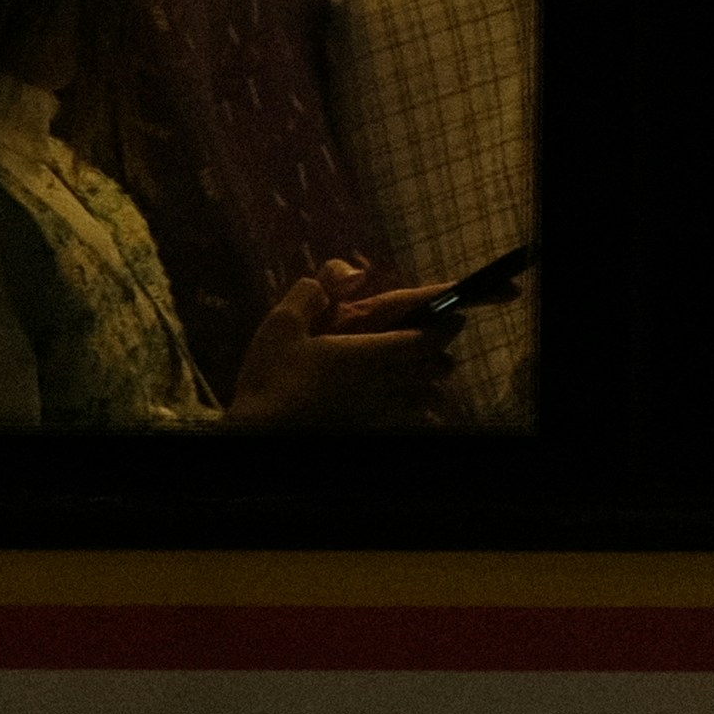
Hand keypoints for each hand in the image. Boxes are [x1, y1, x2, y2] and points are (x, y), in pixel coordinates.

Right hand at [230, 258, 459, 429]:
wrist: (257, 439)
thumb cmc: (271, 378)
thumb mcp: (282, 324)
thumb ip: (313, 294)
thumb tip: (348, 275)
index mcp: (369, 354)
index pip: (425, 337)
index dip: (444, 321)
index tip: (456, 308)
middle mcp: (382, 384)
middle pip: (434, 366)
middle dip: (441, 348)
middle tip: (438, 332)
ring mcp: (377, 413)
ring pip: (426, 396)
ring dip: (431, 379)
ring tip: (424, 366)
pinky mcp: (367, 432)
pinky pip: (405, 417)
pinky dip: (414, 406)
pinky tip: (399, 400)